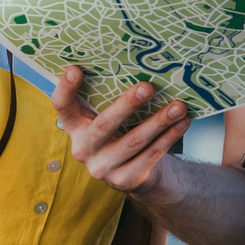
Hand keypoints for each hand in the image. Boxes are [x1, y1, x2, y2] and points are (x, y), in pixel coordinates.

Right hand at [51, 67, 190, 192]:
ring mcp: (102, 168)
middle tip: (148, 87)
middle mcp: (83, 148)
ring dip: (159, 121)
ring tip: (179, 106)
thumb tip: (136, 65)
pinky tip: (182, 123)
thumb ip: (108, 98)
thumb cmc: (120, 132)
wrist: (134, 172)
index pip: (62, 105)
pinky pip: (150, 156)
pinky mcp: (124, 180)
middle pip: (104, 124)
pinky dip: (169, 138)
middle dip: (127, 104)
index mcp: (74, 126)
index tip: (75, 68)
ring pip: (134, 141)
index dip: (65, 88)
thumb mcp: (107, 117)